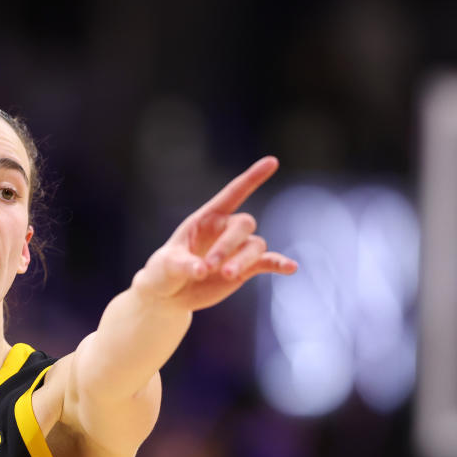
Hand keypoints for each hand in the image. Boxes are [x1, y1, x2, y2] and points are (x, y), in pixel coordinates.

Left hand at [134, 156, 297, 310]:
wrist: (170, 295)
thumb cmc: (164, 272)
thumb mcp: (166, 265)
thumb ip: (184, 265)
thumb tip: (202, 270)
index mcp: (206, 218)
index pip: (232, 194)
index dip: (252, 178)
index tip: (272, 161)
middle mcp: (225, 230)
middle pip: (243, 225)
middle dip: (229, 245)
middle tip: (209, 266)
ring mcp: (237, 249)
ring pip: (255, 246)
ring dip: (244, 259)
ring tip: (226, 276)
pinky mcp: (245, 269)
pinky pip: (267, 263)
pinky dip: (279, 264)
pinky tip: (291, 268)